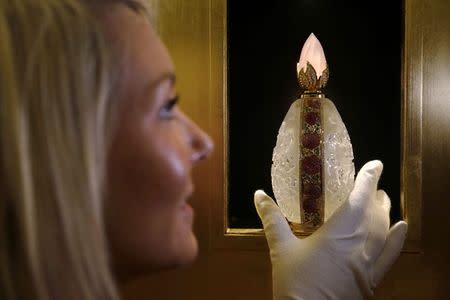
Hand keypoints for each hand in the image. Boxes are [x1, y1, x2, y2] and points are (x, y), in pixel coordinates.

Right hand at [254, 160, 407, 299]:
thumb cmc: (294, 282)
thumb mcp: (280, 248)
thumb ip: (271, 219)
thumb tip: (258, 194)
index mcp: (339, 233)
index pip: (360, 198)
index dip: (368, 178)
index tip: (375, 164)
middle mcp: (359, 244)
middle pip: (375, 213)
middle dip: (375, 195)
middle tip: (371, 183)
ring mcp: (369, 263)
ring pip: (384, 231)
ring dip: (385, 212)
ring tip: (382, 200)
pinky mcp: (372, 280)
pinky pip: (391, 256)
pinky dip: (399, 239)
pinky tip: (403, 227)